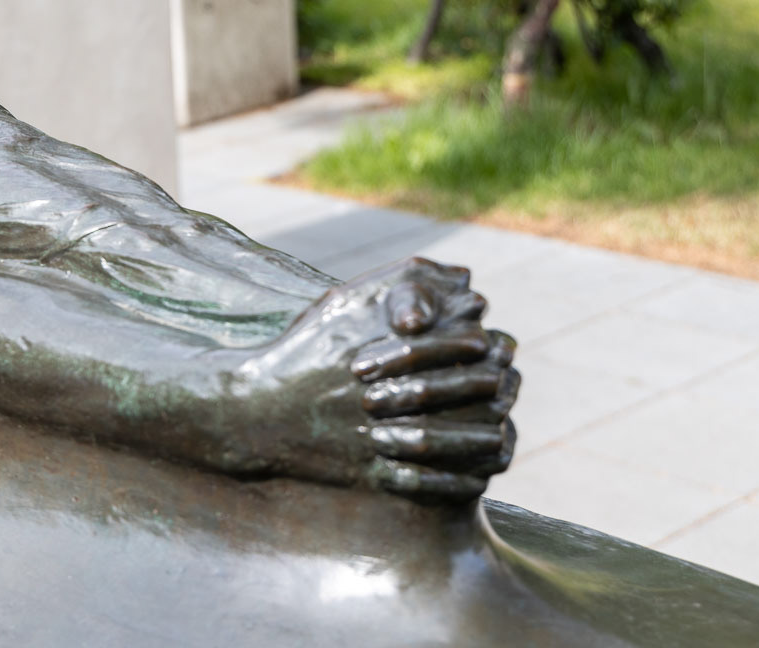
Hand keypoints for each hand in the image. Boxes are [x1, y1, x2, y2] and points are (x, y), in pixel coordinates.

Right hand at [225, 258, 515, 501]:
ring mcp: (361, 439)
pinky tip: (476, 477)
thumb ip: (390, 286)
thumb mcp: (337, 308)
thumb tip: (452, 273)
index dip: (461, 346)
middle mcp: (362, 398)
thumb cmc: (302, 352)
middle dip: (474, 389)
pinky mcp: (360, 473)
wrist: (252, 414)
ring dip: (472, 440)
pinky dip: (448, 482)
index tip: (486, 343)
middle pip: (433, 396)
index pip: (423, 349)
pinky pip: (414, 484)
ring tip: (501, 431)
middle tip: (506, 384)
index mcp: (359, 356)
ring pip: (429, 445)